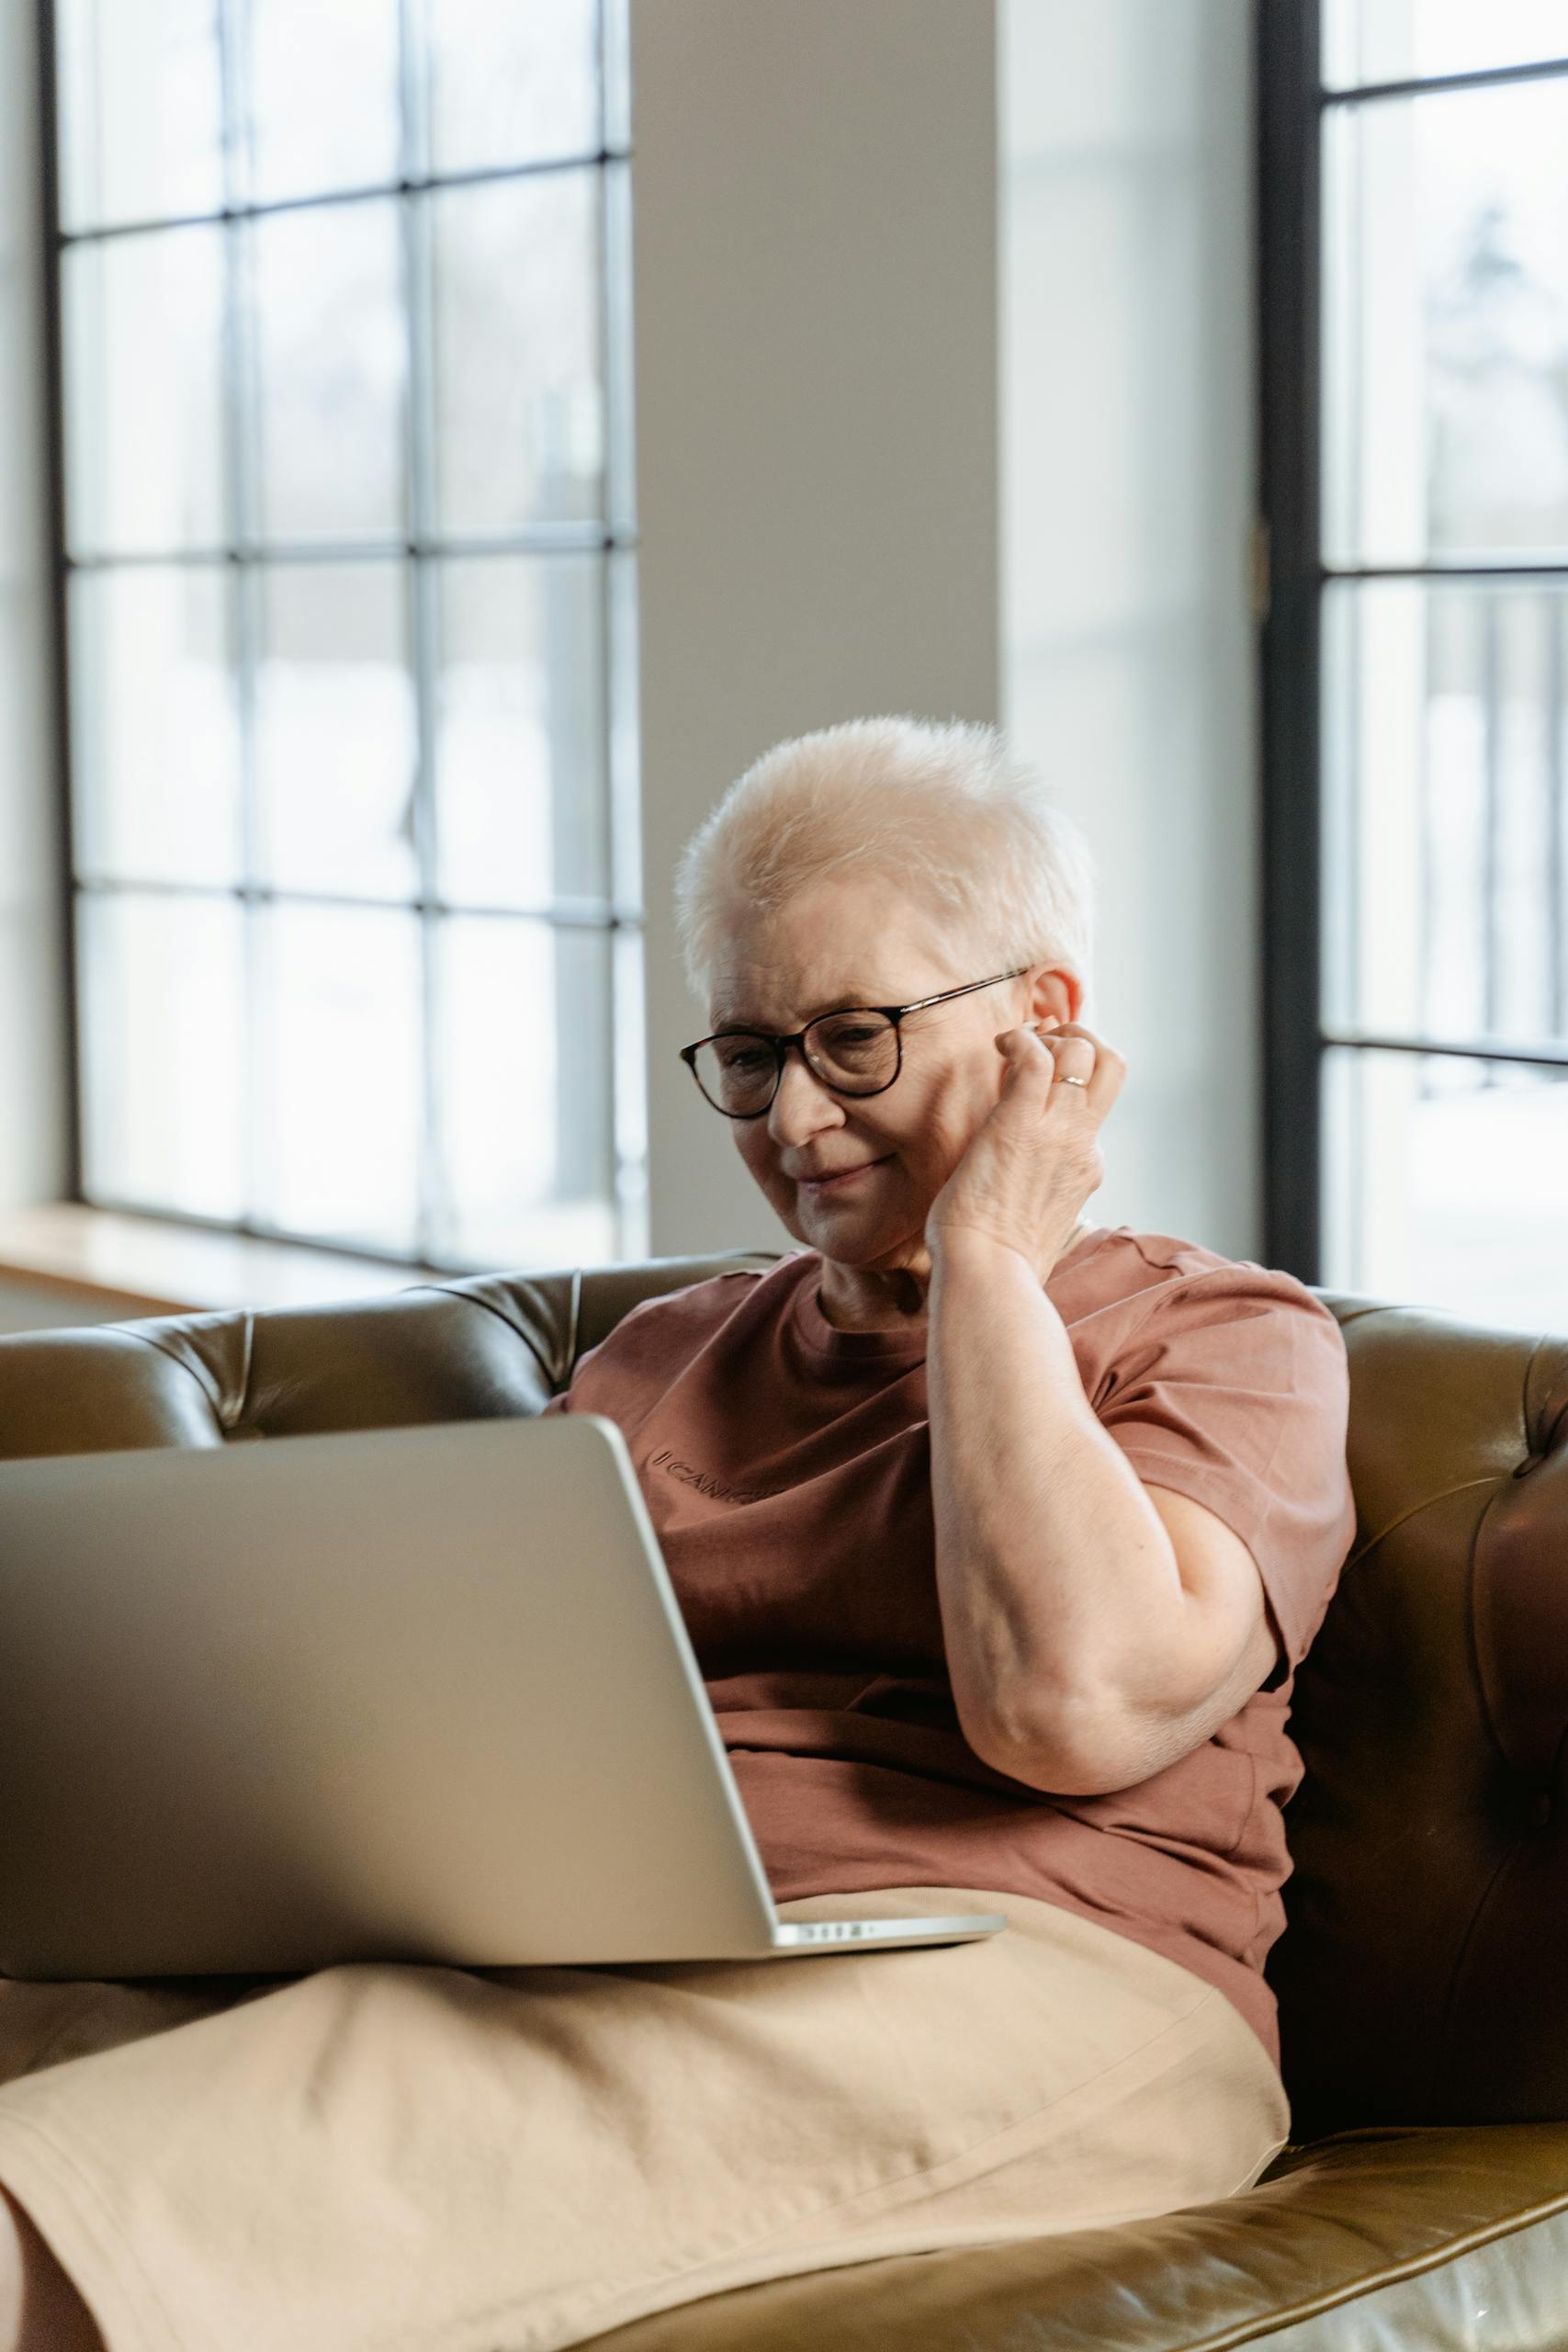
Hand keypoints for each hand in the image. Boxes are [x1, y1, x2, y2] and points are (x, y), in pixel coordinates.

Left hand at [924, 1021, 1125, 1286]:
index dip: (1071, 1082)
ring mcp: (1056, 1131)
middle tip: (1046, 1040)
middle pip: (1112, 1066)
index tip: (1041, 1076)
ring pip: (1081, 1053)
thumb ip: (1044, 1200)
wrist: (989, 1274)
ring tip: (1017, 1042)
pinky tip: (1000, 1046)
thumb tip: (1029, 1200)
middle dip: (1084, 1038)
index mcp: (1088, 1168)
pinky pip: (1035, 1058)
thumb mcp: (1041, 1224)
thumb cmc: (1000, 1261)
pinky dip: (1021, 1039)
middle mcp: (1082, 1143)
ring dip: (1050, 1034)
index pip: (1095, 1109)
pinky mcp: (1019, 1123)